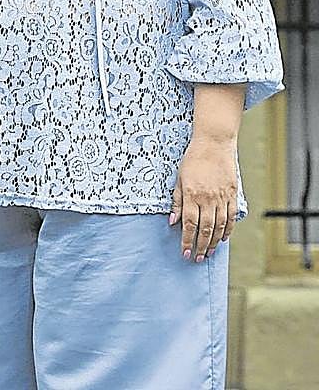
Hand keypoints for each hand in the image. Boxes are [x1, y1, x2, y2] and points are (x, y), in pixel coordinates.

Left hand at [170, 138, 237, 261]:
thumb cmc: (193, 160)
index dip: (187, 240)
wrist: (213, 144)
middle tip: (197, 258)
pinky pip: (231, 217)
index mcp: (192, 195)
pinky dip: (227, 230)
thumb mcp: (178, 179)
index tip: (185, 252)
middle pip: (205, 229)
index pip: (189, 224)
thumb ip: (176, 201)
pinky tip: (223, 239)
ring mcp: (221, 197)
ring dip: (214, 242)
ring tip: (209, 253)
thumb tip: (172, 222)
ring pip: (219, 226)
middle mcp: (207, 198)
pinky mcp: (232, 195)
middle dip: (200, 246)